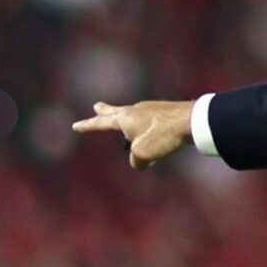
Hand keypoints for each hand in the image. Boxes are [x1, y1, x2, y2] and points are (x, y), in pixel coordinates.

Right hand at [72, 99, 195, 169]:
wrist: (190, 121)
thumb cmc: (162, 136)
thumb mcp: (142, 154)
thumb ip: (135, 161)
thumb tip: (138, 161)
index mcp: (124, 118)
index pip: (100, 123)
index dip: (87, 126)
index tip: (75, 126)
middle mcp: (134, 111)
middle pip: (115, 111)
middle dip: (104, 111)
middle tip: (96, 106)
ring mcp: (150, 110)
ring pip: (134, 119)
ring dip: (129, 128)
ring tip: (128, 136)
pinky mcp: (165, 114)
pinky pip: (151, 126)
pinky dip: (148, 134)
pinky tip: (158, 140)